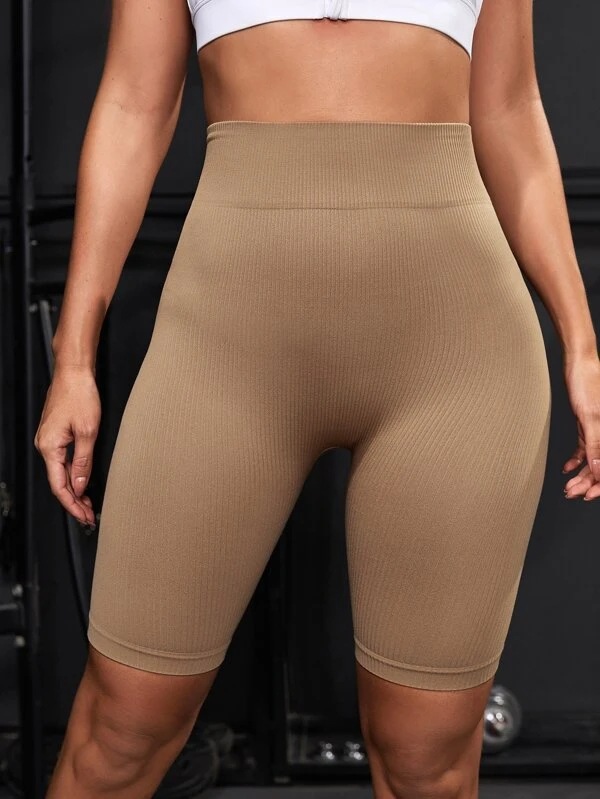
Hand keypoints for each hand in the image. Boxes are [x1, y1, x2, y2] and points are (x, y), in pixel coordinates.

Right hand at [34, 365, 100, 526]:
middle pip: (58, 482)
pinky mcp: (55, 434)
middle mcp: (45, 445)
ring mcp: (49, 440)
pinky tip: (82, 482)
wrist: (73, 372)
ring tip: (88, 504)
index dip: (72, 504)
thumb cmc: (80, 396)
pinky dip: (72, 474)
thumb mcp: (88, 432)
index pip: (59, 485)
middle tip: (89, 515)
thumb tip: (79, 486)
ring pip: (60, 472)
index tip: (84, 516)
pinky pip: (62, 461)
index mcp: (49, 447)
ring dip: (74, 489)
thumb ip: (83, 462)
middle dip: (74, 501)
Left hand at [562, 353, 599, 500]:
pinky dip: (576, 460)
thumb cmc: (588, 384)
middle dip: (587, 482)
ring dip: (580, 475)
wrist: (578, 365)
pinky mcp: (588, 426)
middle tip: (572, 492)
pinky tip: (567, 468)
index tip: (587, 495)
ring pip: (592, 460)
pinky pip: (585, 449)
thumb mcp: (591, 417)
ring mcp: (598, 431)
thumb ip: (597, 445)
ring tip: (567, 485)